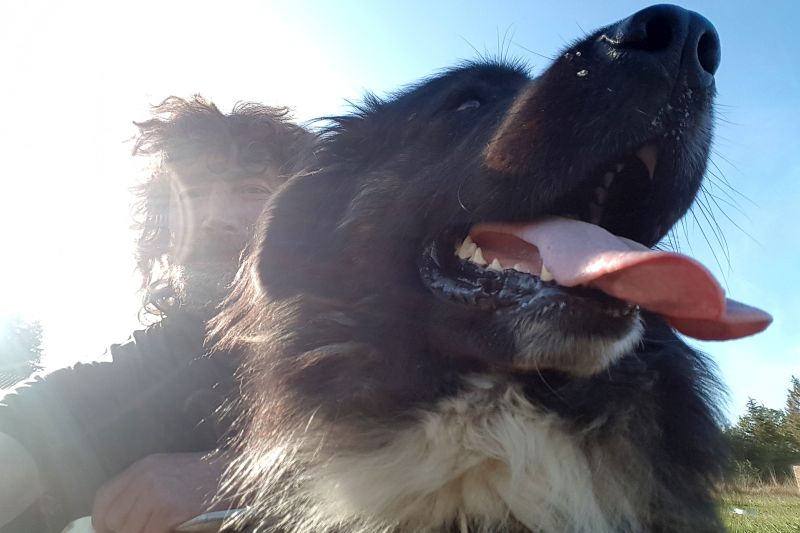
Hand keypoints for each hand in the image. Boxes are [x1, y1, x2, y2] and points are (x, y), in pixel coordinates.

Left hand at [91, 452, 228, 532]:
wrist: (240, 476)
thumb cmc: (209, 481)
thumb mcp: (171, 476)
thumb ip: (144, 491)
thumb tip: (120, 520)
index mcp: (144, 468)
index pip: (104, 499)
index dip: (105, 521)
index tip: (113, 530)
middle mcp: (145, 477)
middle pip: (112, 518)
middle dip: (123, 531)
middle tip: (145, 530)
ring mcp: (156, 493)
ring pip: (128, 530)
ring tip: (162, 528)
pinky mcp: (168, 509)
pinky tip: (171, 529)